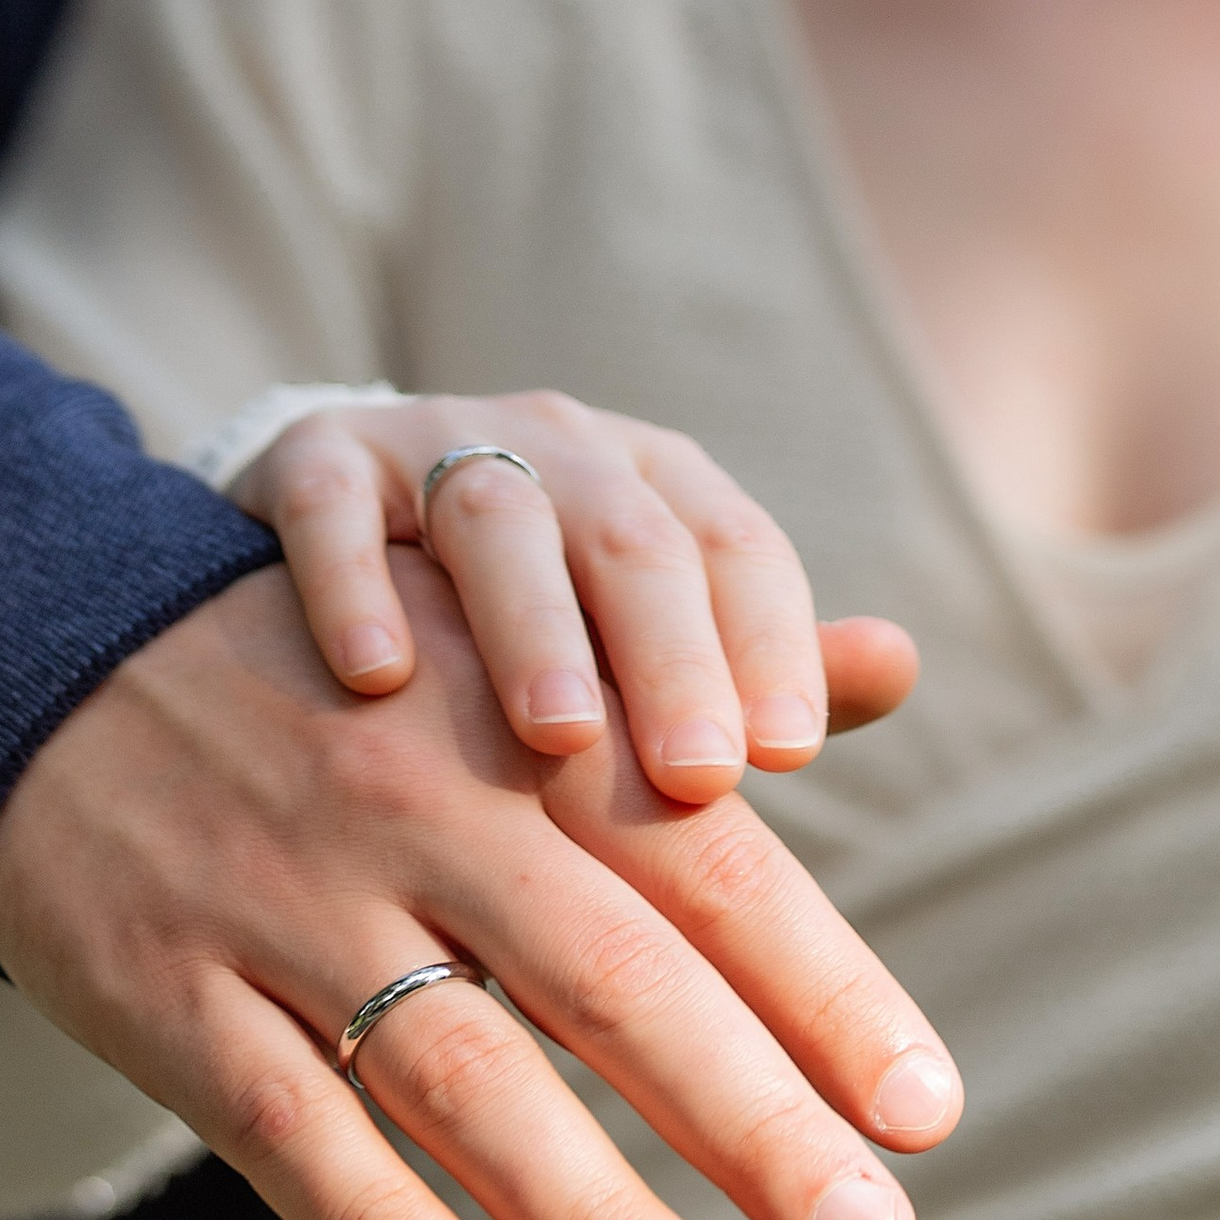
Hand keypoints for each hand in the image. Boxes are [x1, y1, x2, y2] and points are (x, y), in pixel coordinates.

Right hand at [0, 553, 960, 1219]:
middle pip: (609, 976)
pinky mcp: (163, 984)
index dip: (821, 986)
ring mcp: (282, 897)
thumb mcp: (497, 644)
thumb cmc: (336, 676)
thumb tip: (897, 662)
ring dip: (589, 1208)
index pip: (701, 862)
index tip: (927, 1111)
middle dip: (751, 1121)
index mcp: (513, 722)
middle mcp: (413, 801)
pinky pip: (279, 1114)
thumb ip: (690, 685)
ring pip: (457, 1068)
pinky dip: (373, 1217)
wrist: (46, 648)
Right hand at [234, 387, 919, 802]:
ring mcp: (431, 443)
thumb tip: (901, 666)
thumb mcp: (636, 643)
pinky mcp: (318, 459)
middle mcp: (555, 450)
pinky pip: (337, 503)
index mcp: (651, 488)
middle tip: (700, 777)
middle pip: (632, 538)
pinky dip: (357, 580)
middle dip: (672, 656)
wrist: (331, 542)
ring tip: (560, 737)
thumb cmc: (517, 628)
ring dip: (534, 624)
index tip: (786, 755)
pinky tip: (376, 679)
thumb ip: (751, 663)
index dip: (769, 642)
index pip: (737, 548)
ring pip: (497, 515)